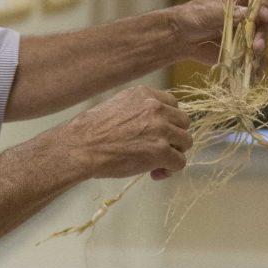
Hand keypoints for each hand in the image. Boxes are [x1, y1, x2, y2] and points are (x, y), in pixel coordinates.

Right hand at [64, 86, 192, 182]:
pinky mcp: (161, 151)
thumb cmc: (93, 130)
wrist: (82, 147)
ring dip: (174, 153)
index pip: (173, 104)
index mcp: (145, 94)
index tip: (159, 132)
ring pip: (186, 142)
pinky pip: (179, 162)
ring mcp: (161, 129)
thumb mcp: (118, 105)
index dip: (169, 120)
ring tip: (156, 163)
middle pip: (183, 122)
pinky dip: (170, 170)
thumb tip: (153, 123)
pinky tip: (154, 173)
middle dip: (174, 136)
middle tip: (159, 149)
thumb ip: (139, 109)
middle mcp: (156, 108)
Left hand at [171, 0, 267, 66]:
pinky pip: (256, 57)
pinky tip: (254, 72)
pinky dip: (257, 65)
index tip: (262, 17)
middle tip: (257, 46)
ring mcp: (246, 32)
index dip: (265, 6)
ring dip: (262, 51)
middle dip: (265, 33)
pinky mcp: (243, 49)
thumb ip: (228, 13)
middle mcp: (247, 13)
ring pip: (264, 40)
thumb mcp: (207, 12)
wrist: (180, 37)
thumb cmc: (191, 17)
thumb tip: (248, 12)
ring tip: (253, 60)